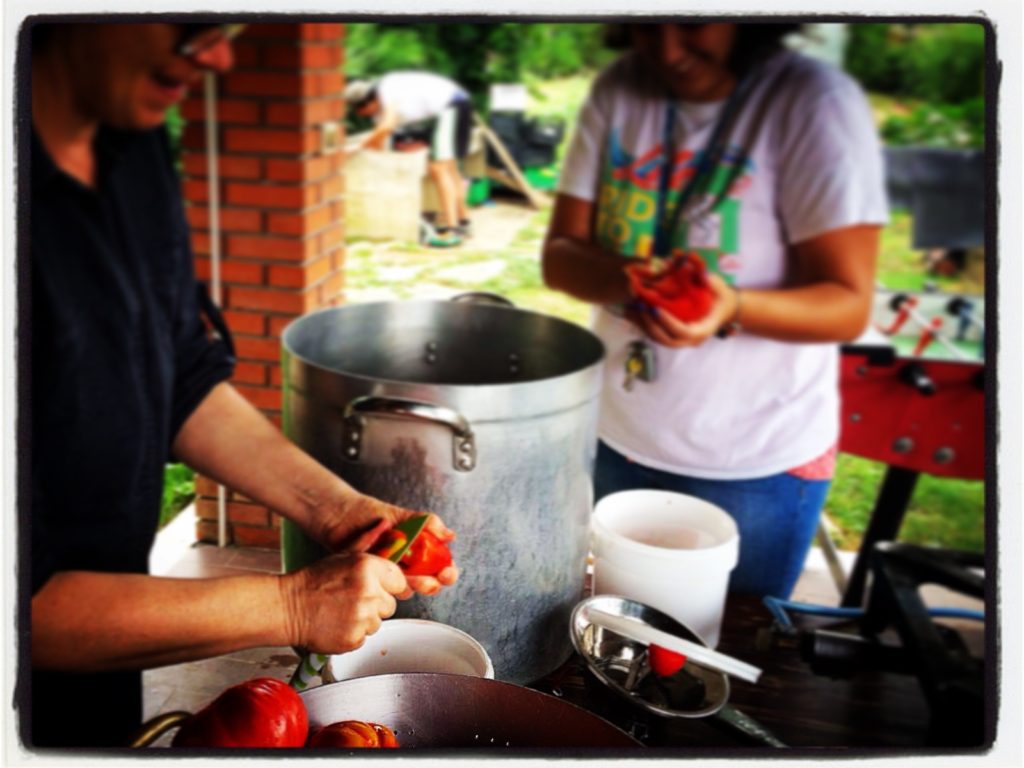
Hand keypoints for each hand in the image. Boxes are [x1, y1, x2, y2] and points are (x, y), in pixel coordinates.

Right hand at [280, 552, 407, 654]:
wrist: (287, 607)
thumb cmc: (314, 581)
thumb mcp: (343, 556)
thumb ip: (368, 545)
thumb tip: (384, 525)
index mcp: (368, 568)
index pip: (400, 581)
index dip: (389, 586)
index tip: (380, 588)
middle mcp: (369, 592)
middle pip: (390, 604)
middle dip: (376, 604)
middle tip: (353, 600)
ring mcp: (363, 618)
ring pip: (378, 622)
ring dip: (364, 620)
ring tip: (342, 611)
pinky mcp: (354, 638)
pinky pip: (364, 637)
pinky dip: (353, 634)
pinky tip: (337, 623)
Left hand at [313, 493, 458, 596]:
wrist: (342, 516)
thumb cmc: (373, 514)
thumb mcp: (404, 516)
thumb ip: (428, 523)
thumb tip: (450, 536)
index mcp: (421, 552)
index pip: (441, 568)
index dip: (448, 573)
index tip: (447, 572)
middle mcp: (408, 567)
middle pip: (427, 584)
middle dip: (430, 584)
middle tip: (428, 581)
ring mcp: (390, 575)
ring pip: (406, 590)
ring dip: (407, 585)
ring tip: (402, 572)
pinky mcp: (373, 580)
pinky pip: (382, 589)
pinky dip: (384, 583)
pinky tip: (381, 570)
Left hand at [633, 272, 739, 347]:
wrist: (724, 308)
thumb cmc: (722, 298)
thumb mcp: (721, 288)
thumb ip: (711, 282)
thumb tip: (700, 273)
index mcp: (703, 329)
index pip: (685, 332)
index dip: (669, 323)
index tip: (656, 309)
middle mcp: (692, 339)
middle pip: (668, 340)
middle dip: (651, 326)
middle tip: (641, 308)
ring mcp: (681, 339)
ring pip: (659, 339)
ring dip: (643, 326)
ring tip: (631, 310)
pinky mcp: (672, 335)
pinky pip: (656, 334)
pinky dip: (643, 325)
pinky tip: (631, 312)